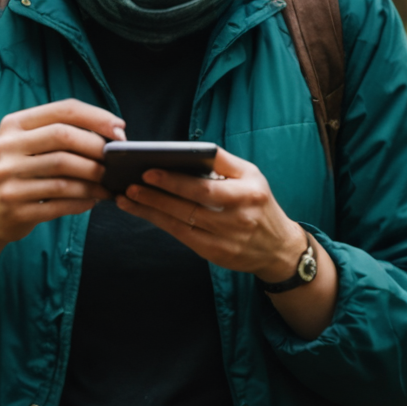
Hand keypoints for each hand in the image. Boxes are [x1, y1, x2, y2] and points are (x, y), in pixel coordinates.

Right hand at [0, 99, 123, 328]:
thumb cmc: (17, 173)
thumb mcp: (25, 145)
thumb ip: (59, 134)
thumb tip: (113, 133)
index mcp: (12, 125)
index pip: (62, 110)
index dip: (97, 118)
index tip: (120, 130)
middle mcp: (5, 149)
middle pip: (64, 138)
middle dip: (97, 148)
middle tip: (116, 160)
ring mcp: (7, 180)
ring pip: (65, 175)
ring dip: (94, 180)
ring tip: (108, 184)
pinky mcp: (15, 209)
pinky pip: (60, 204)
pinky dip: (83, 202)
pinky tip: (93, 200)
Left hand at [117, 147, 307, 280]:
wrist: (278, 248)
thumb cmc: (259, 203)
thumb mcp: (251, 176)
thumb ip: (223, 162)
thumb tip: (186, 150)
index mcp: (248, 193)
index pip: (206, 187)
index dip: (175, 180)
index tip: (149, 170)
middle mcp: (239, 218)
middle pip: (191, 206)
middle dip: (157, 196)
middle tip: (130, 184)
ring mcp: (227, 240)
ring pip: (181, 224)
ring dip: (151, 211)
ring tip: (127, 198)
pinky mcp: (217, 255)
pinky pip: (183, 237)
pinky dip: (161, 223)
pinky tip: (144, 213)